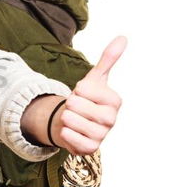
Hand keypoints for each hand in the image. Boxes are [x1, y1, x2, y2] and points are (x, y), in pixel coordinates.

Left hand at [54, 36, 126, 155]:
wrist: (76, 122)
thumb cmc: (87, 98)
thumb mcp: (95, 78)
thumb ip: (108, 59)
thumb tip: (122, 38)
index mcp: (114, 100)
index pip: (82, 89)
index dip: (77, 89)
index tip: (84, 94)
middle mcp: (112, 119)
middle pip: (74, 105)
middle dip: (69, 104)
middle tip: (77, 108)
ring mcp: (102, 135)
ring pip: (69, 121)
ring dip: (65, 118)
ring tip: (74, 118)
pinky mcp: (90, 149)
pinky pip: (69, 137)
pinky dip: (65, 133)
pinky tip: (71, 131)